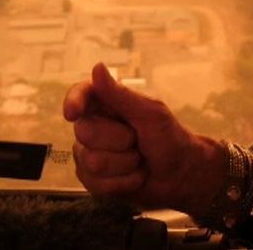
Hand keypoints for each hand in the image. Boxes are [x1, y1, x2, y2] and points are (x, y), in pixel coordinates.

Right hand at [61, 62, 223, 212]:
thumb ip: (120, 95)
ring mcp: (88, 154)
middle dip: (120, 141)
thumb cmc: (169, 138)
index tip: (73, 113)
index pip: (80, 95)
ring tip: (139, 159)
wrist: (179, 175)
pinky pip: (96, 184)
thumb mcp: (150, 113)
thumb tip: (97, 68)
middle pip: (85, 132)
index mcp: (106, 103)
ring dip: (126, 164)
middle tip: (138, 140)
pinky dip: (123, 183)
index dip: (73, 102)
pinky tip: (134, 176)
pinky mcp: (92, 179)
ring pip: (93, 162)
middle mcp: (92, 126)